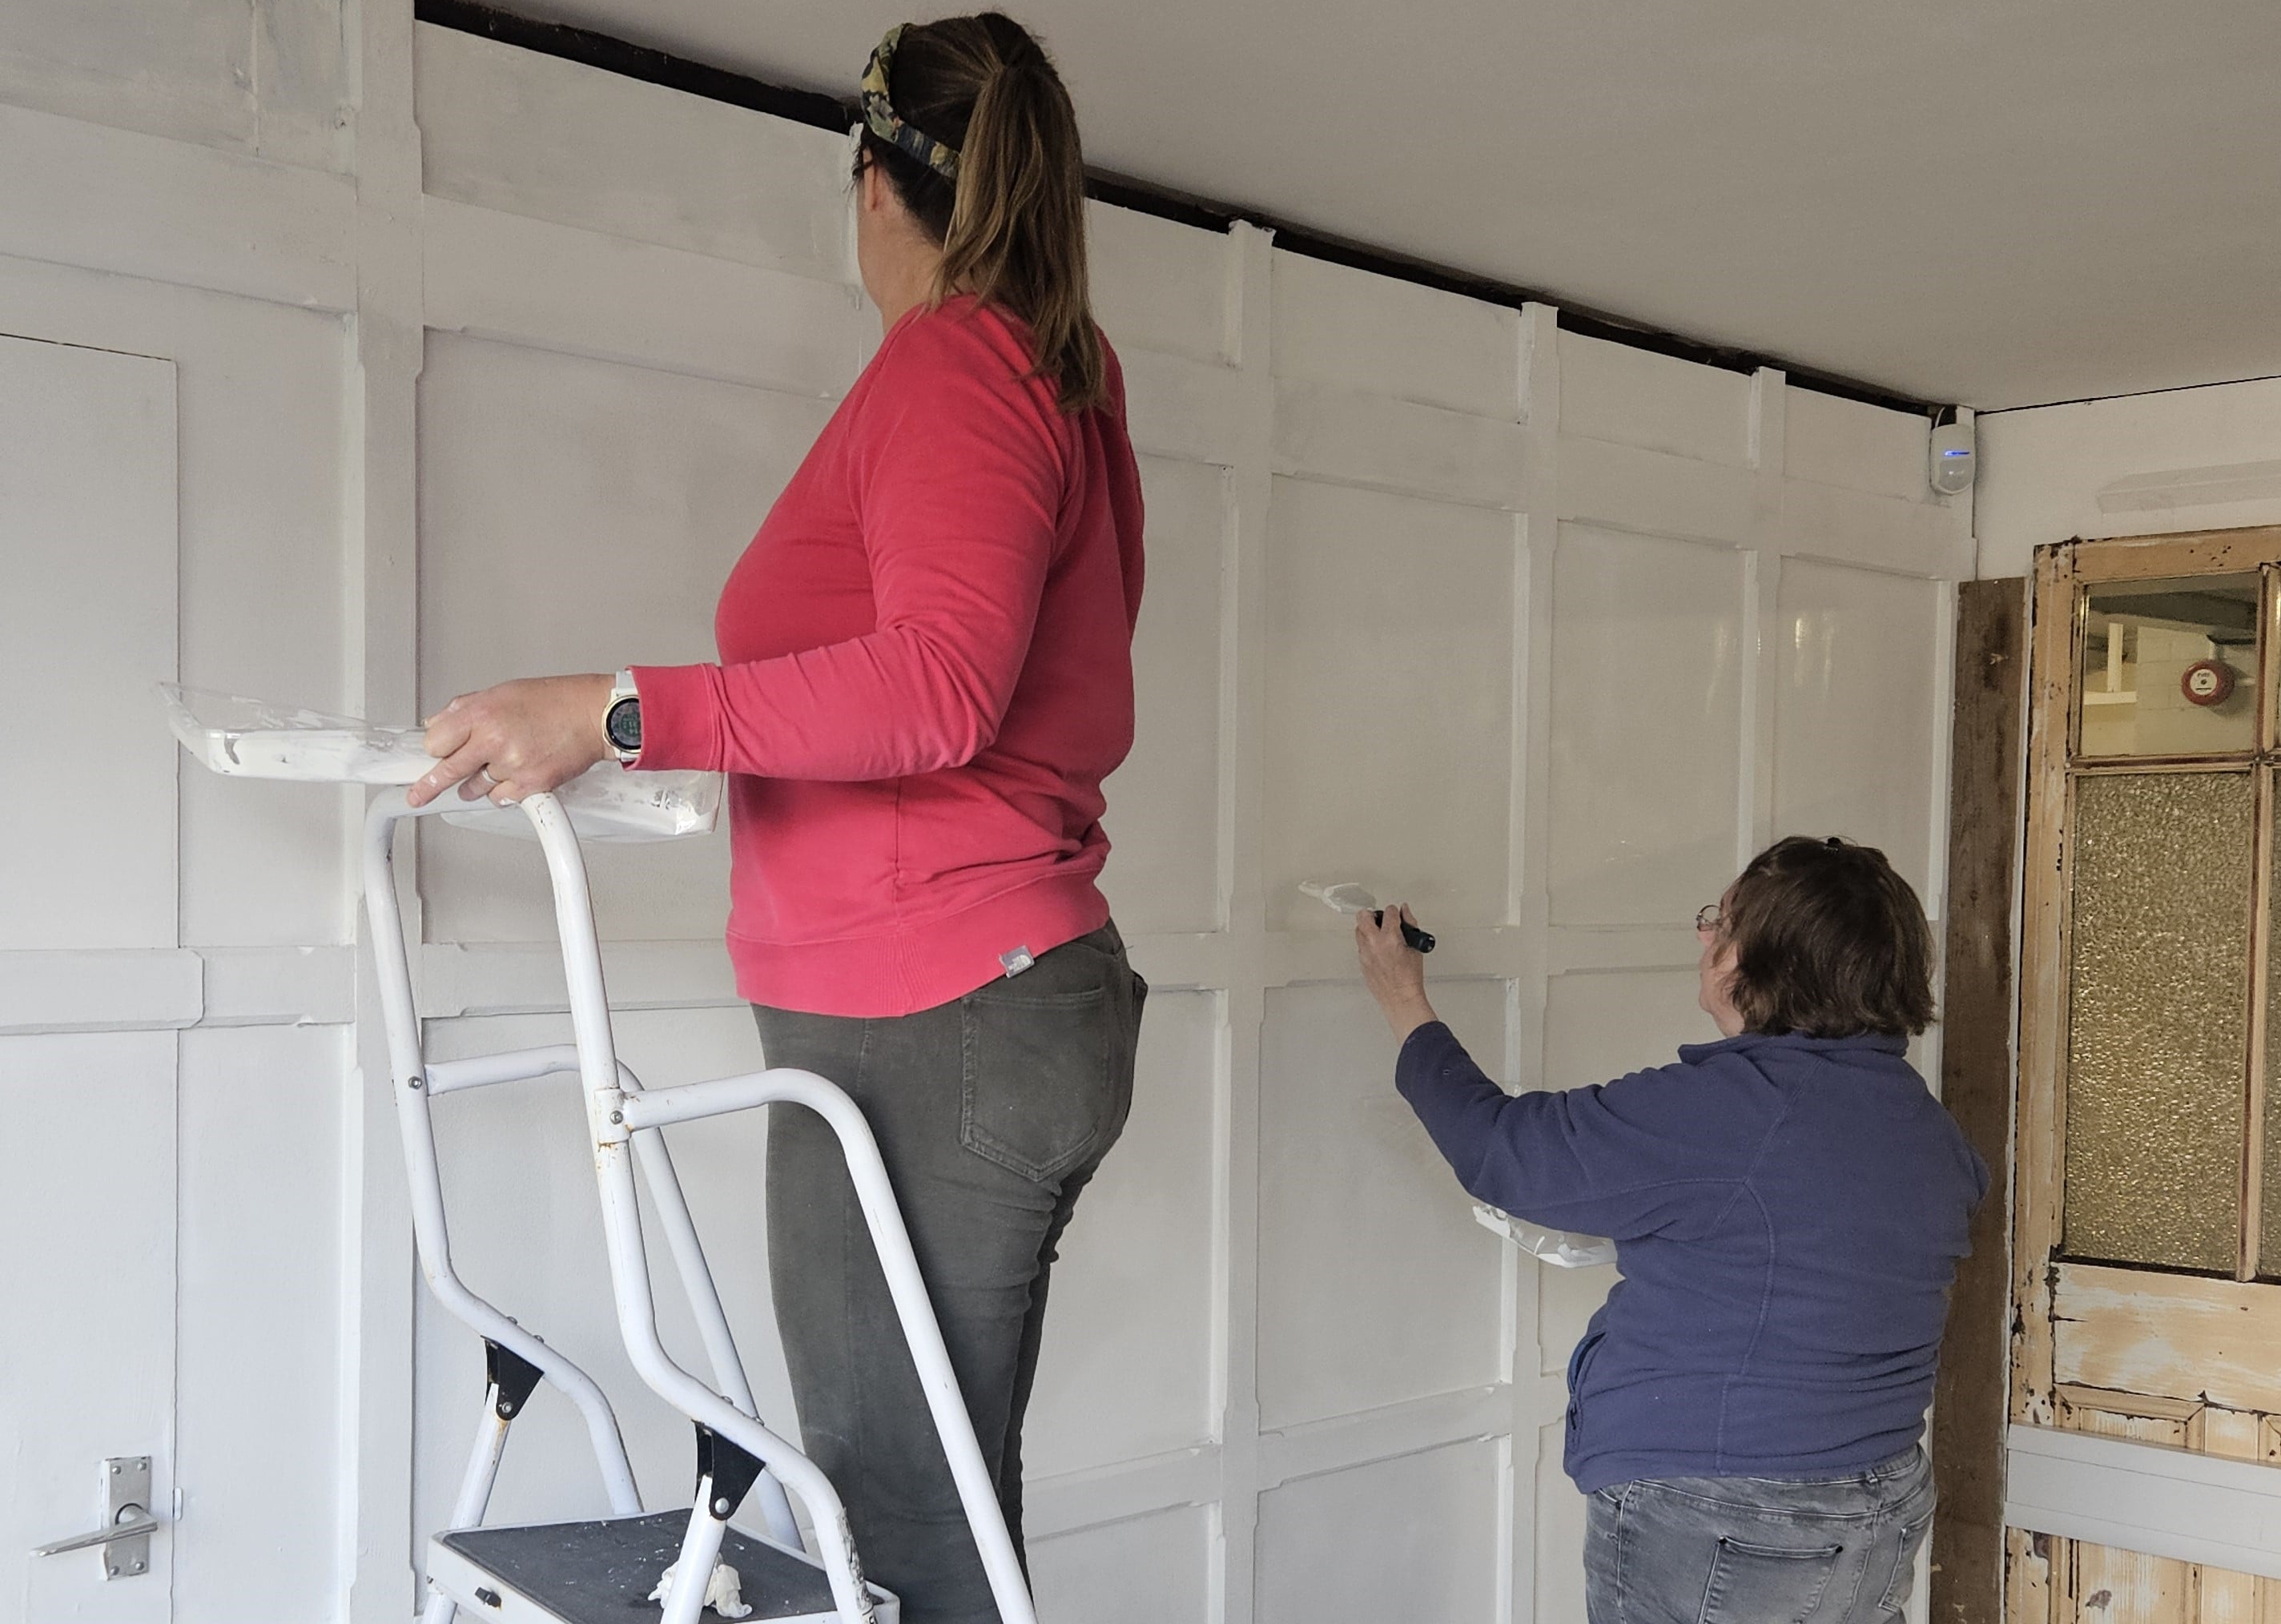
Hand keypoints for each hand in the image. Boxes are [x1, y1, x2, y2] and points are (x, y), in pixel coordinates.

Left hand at [407, 673, 614, 808]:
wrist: (594, 716)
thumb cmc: (555, 701)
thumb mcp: (502, 691)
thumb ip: (465, 709)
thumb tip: (438, 725)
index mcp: (482, 713)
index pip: (435, 741)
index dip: (436, 748)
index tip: (430, 756)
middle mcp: (493, 740)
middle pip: (446, 772)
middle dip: (430, 785)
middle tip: (417, 796)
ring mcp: (511, 765)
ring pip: (475, 788)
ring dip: (478, 783)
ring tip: (497, 766)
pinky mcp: (530, 785)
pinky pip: (501, 798)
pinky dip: (505, 791)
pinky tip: (517, 774)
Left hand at [1355, 903, 1437, 1043]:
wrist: (1400, 997)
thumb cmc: (1410, 977)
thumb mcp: (1415, 947)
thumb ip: (1410, 925)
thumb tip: (1405, 911)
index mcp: (1390, 938)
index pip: (1388, 912)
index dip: (1394, 911)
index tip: (1396, 914)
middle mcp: (1374, 943)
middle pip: (1363, 916)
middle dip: (1372, 914)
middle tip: (1380, 919)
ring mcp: (1365, 952)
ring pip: (1359, 930)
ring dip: (1367, 928)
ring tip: (1378, 933)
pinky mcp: (1361, 961)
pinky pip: (1360, 945)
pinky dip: (1367, 942)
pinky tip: (1377, 948)